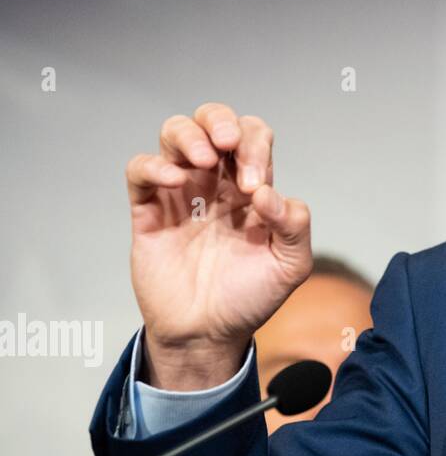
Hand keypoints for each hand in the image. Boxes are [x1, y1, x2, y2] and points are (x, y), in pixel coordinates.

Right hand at [126, 103, 311, 389]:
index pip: (254, 137)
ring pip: (175, 134)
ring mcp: (181, 193)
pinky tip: (174, 181)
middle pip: (213, 120)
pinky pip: (140, 170)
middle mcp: (217, 182)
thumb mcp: (290, 265)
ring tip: (202, 160)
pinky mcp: (149, 211)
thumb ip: (295, 227)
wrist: (207, 334)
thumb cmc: (250, 297)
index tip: (256, 188)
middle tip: (227, 146)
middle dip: (221, 120)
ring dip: (189, 135)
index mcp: (252, 187)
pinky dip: (153, 165)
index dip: (256, 146)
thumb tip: (270, 194)